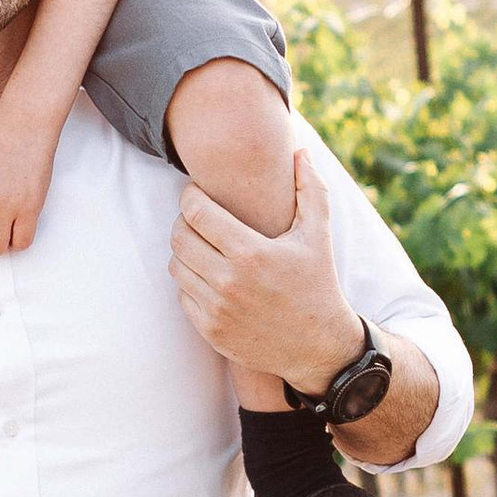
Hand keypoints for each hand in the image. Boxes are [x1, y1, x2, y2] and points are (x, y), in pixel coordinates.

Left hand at [169, 150, 363, 390]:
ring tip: (203, 244)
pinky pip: (183, 294)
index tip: (196, 193)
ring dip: (184, 250)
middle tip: (197, 217)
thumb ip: (310, 188)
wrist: (319, 345)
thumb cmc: (318, 283)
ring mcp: (217, 309)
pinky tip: (209, 273)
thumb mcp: (319, 234)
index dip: (190, 196)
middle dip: (183, 220)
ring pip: (176, 266)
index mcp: (251, 252)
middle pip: (179, 237)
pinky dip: (190, 280)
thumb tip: (299, 151)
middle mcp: (229, 281)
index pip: (196, 213)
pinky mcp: (210, 330)